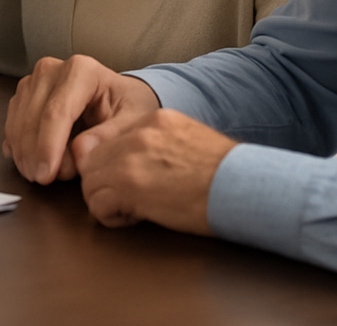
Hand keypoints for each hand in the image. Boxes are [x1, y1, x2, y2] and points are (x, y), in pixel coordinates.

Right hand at [3, 55, 159, 183]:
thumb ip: (110, 135)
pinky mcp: (24, 93)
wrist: (118, 96)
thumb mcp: (133, 120)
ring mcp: (34, 80)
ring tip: (41, 174)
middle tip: (45, 181)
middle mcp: (52, 69)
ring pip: (18, 120)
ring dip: (24, 152)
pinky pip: (11, 121)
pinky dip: (16, 145)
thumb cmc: (126, 106)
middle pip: (32, 116)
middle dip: (35, 154)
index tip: (46, 175)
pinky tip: (26, 162)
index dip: (48, 146)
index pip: (56, 112)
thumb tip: (81, 153)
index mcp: (81, 70)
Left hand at [76, 109, 236, 233]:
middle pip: (92, 158)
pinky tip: (136, 217)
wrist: (246, 188)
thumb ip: (158, 143)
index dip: (112, 165)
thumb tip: (139, 162)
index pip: (107, 139)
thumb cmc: (227, 176)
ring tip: (133, 209)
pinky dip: (111, 217)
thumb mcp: (189, 141)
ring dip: (105, 200)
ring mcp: (131, 156)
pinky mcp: (130, 184)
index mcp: (153, 119)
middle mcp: (138, 132)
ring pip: (90, 181)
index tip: (128, 181)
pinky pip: (97, 204)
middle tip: (128, 199)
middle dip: (103, 182)